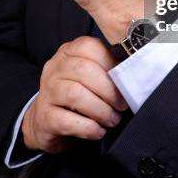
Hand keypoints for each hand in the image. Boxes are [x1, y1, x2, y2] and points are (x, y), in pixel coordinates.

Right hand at [21, 36, 127, 153]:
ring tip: (112, 119)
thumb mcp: (90, 75)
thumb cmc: (77, 94)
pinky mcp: (43, 117)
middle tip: (122, 105)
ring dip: (101, 110)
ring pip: (75, 95)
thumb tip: (134, 73)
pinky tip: (98, 131)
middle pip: (83, 70)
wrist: (46, 121)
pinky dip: (88, 127)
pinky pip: (66, 121)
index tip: (125, 81)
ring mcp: (47, 91)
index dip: (110, 63)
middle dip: (109, 90)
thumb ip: (107, 68)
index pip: (89, 47)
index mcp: (68, 52)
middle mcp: (54, 68)